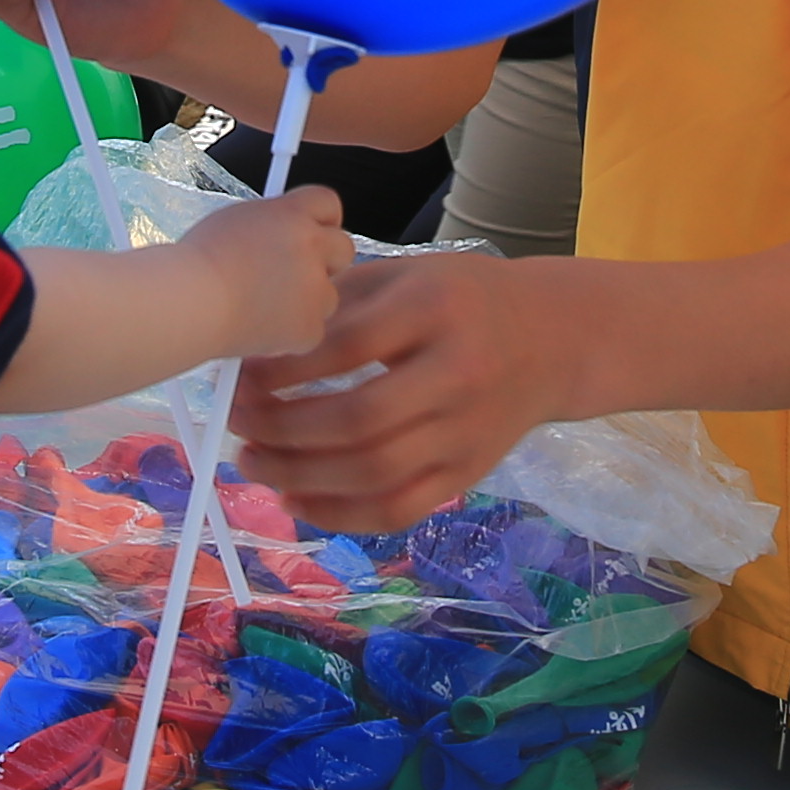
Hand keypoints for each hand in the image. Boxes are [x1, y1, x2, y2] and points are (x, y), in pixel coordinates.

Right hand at [193, 181, 354, 359]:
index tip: (311, 232)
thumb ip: (268, 224)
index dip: (320, 220)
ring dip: (305, 302)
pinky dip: (288, 335)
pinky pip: (310, 331)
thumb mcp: (233, 222)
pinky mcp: (309, 328)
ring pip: (327, 295)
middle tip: (295, 274)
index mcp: (292, 214)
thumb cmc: (195, 264)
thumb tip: (277, 233)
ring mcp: (314, 289)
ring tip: (261, 307)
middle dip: (325, 261)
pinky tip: (256, 329)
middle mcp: (311, 246)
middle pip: (343, 248)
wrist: (189, 303)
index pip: (328, 203)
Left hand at [231, 254, 574, 535]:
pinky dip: (341, 514)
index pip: (348, 345)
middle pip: (357, 419)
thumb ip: (343, 300)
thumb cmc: (464, 299)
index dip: (284, 367)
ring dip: (299, 475)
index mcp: (434, 310)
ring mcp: (464, 431)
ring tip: (252, 461)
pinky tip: (296, 501)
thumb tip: (260, 338)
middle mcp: (455, 373)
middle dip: (283, 427)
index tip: (240, 374)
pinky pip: (399, 508)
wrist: (555, 340)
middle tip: (235, 422)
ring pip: (373, 472)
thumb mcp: (410, 275)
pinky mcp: (467, 472)